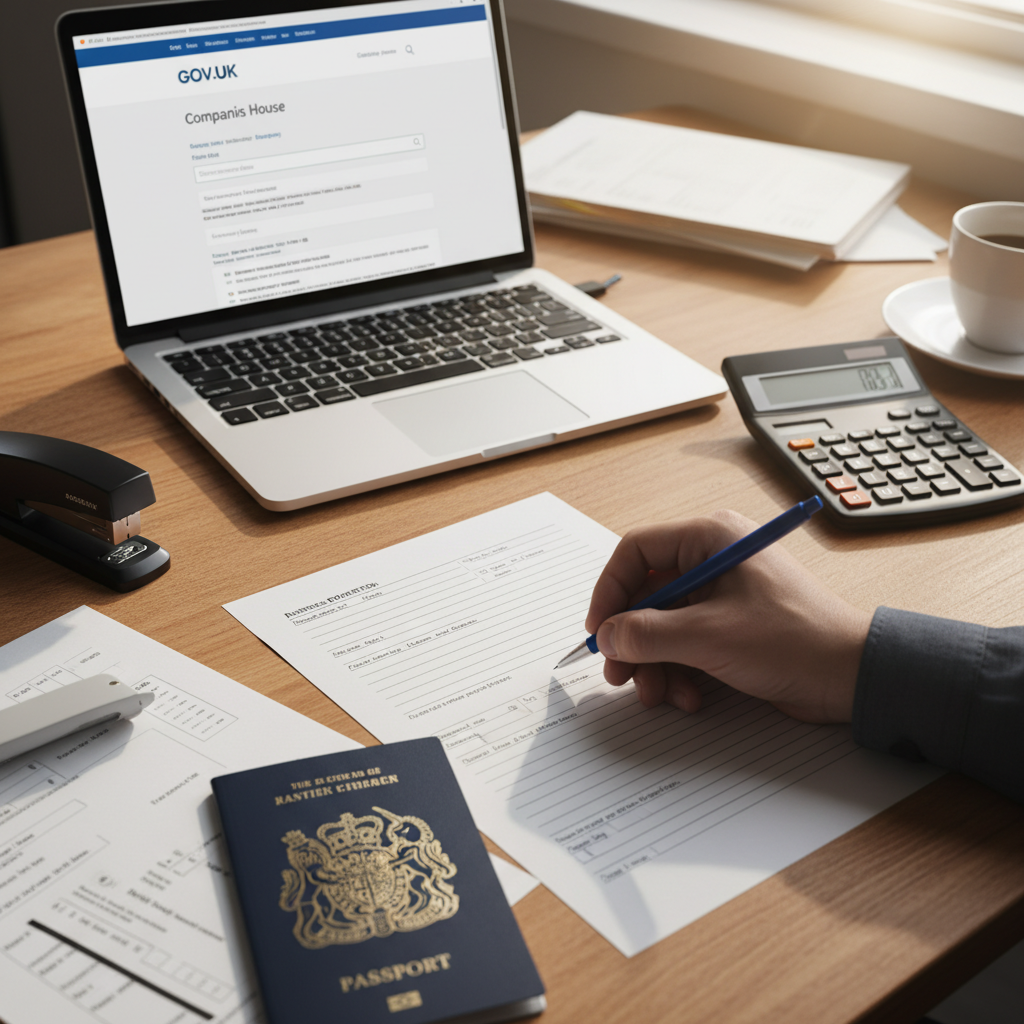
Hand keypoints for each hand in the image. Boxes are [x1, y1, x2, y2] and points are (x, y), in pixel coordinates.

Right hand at [584, 510, 870, 721]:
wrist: (850, 676)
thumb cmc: (793, 640)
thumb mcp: (708, 636)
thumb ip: (647, 634)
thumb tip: (608, 637)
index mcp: (710, 539)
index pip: (637, 551)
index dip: (610, 591)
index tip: (600, 630)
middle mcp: (713, 560)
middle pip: (646, 594)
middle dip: (632, 639)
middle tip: (618, 674)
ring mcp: (722, 595)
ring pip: (662, 625)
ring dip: (654, 663)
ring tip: (657, 694)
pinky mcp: (730, 627)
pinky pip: (685, 644)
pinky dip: (679, 672)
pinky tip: (689, 697)